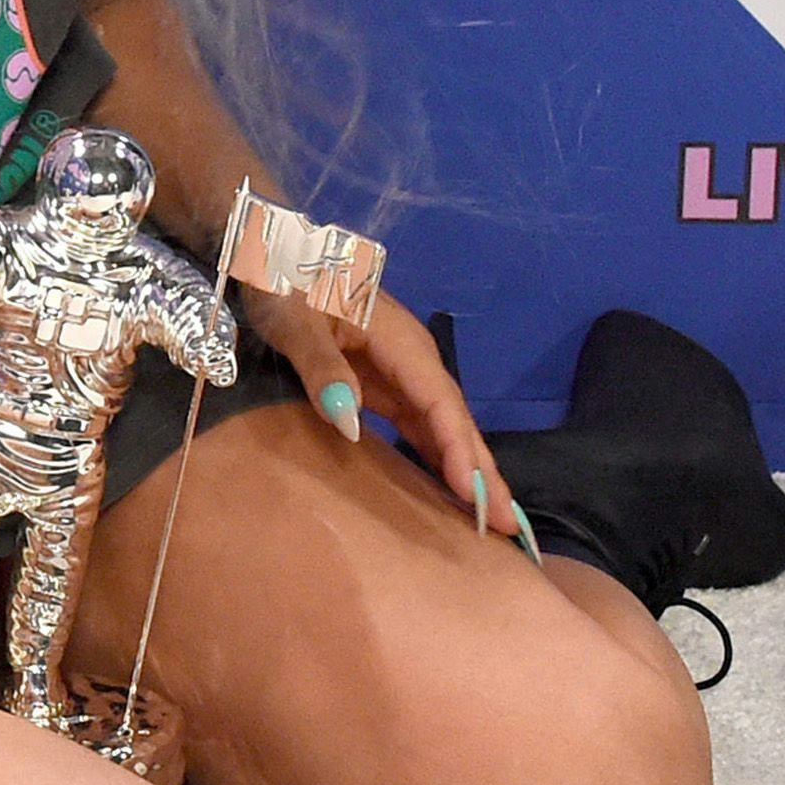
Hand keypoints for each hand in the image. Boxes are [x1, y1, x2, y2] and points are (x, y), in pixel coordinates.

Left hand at [258, 286, 523, 550]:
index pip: (439, 401)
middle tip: (509, 526)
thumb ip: (321, 368)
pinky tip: (450, 491)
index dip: (458, 449)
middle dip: (482, 471)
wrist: (275, 257)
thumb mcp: (294, 322)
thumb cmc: (286, 285)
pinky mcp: (385, 382)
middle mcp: (412, 357)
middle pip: (454, 418)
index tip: (474, 494)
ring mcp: (401, 370)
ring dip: (467, 470)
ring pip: (442, 425)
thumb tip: (351, 424)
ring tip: (491, 520)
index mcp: (399, 340)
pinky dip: (439, 457)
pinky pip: (421, 425)